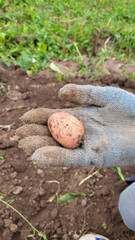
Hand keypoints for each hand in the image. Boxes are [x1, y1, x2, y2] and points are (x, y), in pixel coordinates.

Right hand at [16, 84, 134, 167]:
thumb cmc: (129, 108)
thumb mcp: (105, 94)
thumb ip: (83, 93)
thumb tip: (59, 94)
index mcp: (80, 116)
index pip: (54, 117)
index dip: (38, 117)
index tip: (24, 118)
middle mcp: (80, 131)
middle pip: (52, 134)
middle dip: (35, 134)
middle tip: (18, 136)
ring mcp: (86, 144)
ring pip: (58, 148)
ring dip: (40, 147)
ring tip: (24, 146)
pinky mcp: (96, 156)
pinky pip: (72, 158)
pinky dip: (55, 158)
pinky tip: (38, 157)